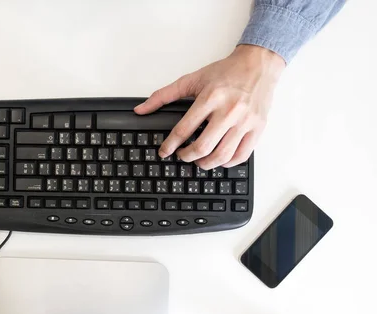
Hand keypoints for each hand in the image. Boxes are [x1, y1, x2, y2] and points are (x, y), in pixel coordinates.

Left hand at [134, 44, 284, 168]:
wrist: (258, 63)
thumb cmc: (226, 72)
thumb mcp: (192, 79)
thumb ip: (164, 96)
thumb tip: (140, 109)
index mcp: (210, 98)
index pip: (184, 129)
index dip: (170, 145)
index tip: (164, 152)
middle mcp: (228, 110)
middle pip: (203, 146)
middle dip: (187, 156)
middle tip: (182, 156)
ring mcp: (245, 121)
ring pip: (222, 155)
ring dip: (206, 164)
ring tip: (199, 161)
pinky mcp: (258, 127)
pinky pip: (242, 155)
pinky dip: (228, 163)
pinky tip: (219, 160)